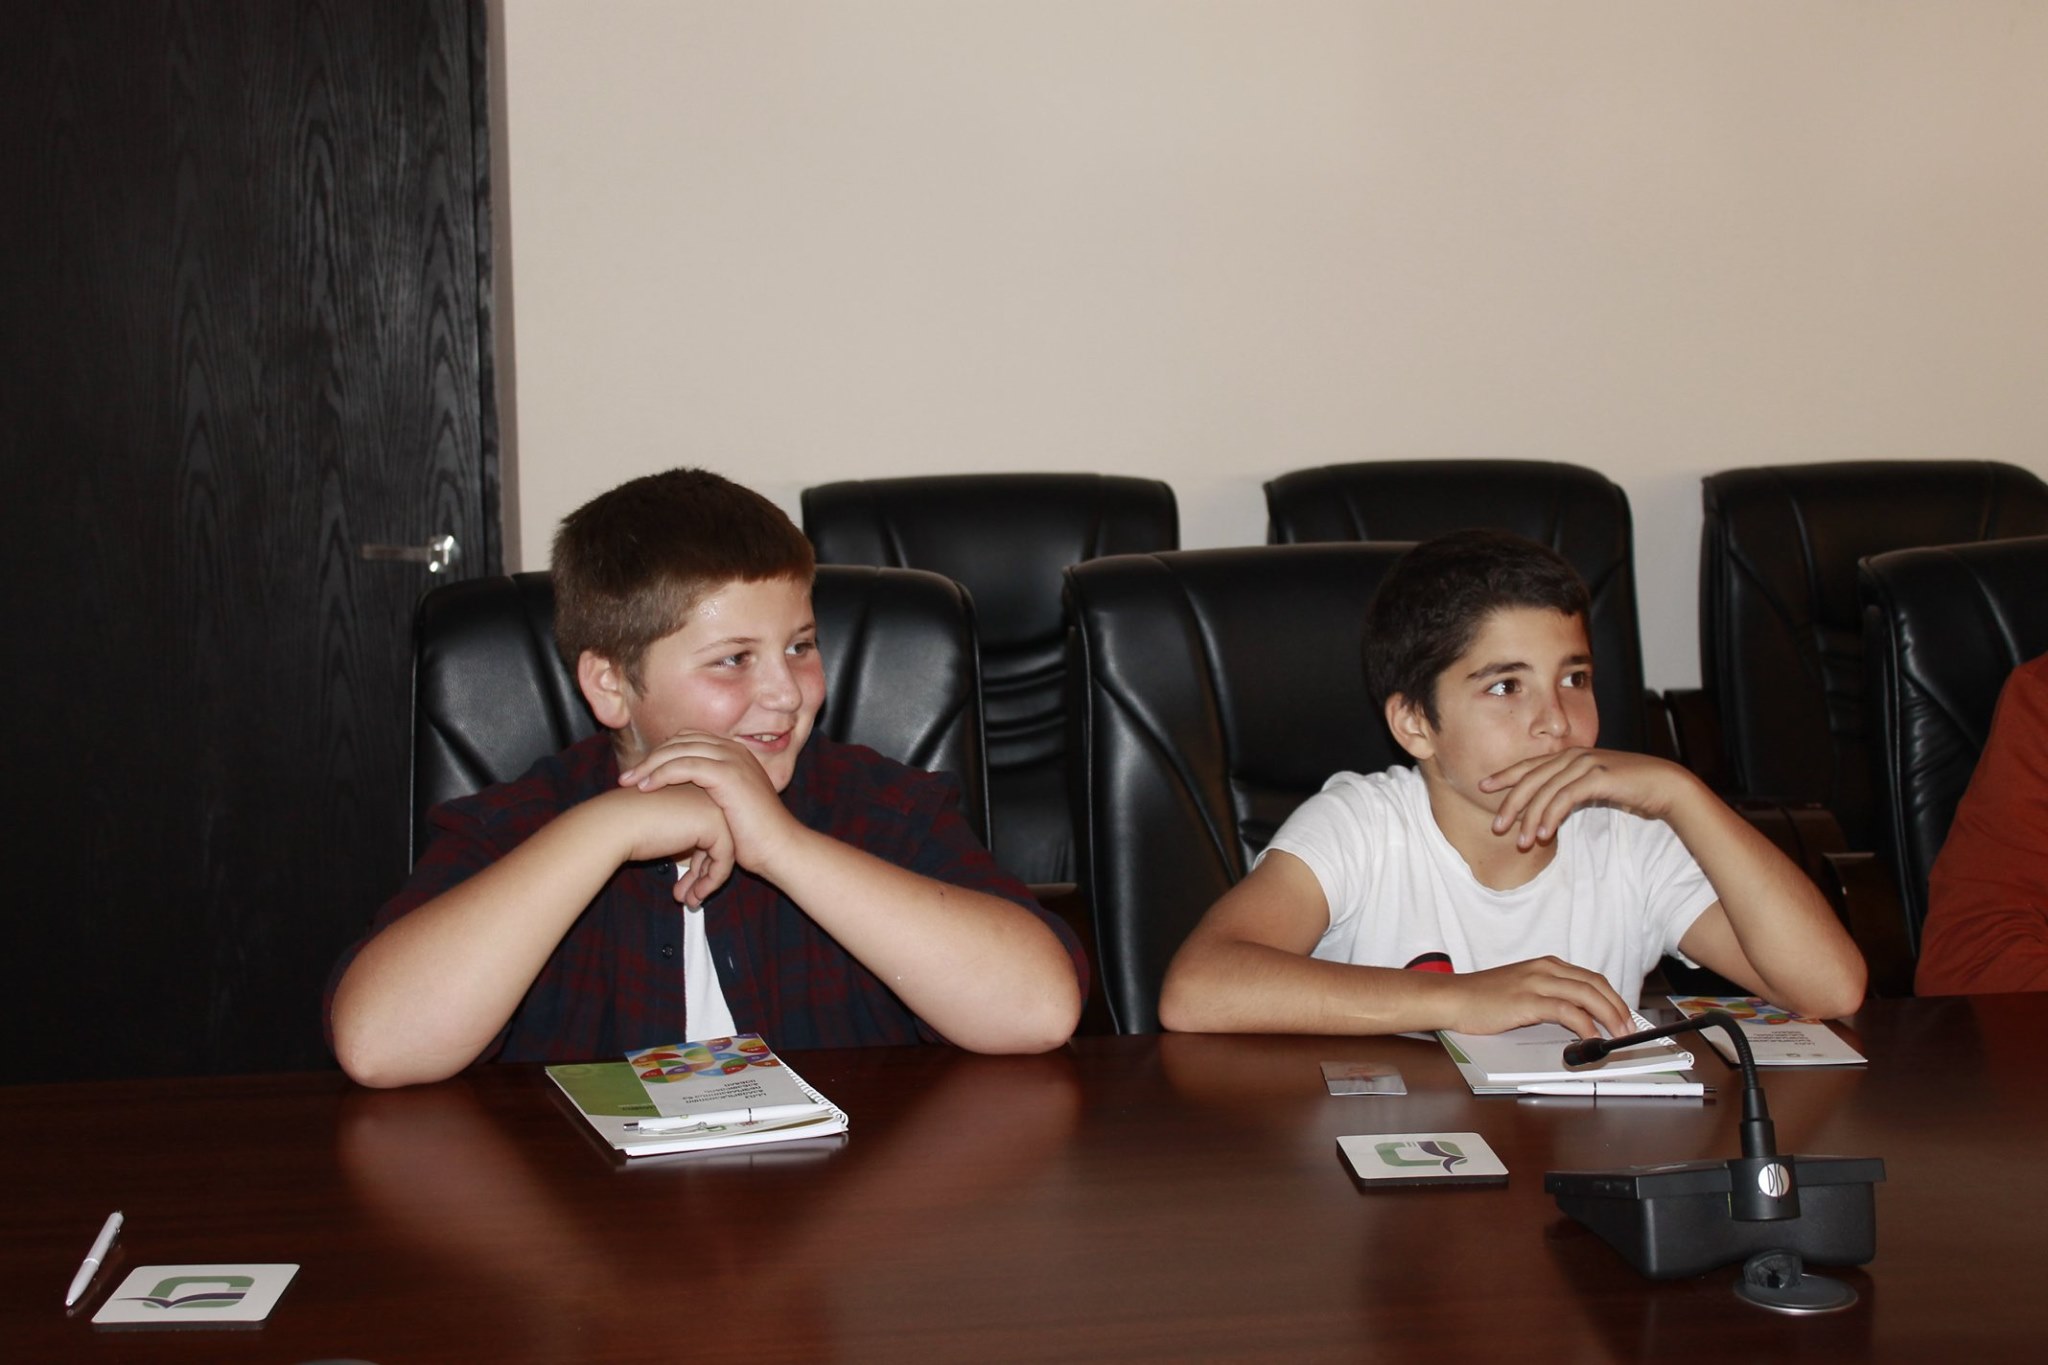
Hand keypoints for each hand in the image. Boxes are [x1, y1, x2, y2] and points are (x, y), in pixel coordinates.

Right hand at [600, 782, 735, 906]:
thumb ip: (683, 840)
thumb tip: (699, 869)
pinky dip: (712, 881)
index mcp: (695, 791)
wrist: (617, 824)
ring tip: (690, 901)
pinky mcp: (715, 823)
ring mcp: (714, 807)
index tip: (684, 885)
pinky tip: (694, 896)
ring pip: (724, 852)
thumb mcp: (663, 831)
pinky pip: (724, 859)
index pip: (706, 832)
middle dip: (703, 874)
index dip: (698, 862)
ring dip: (707, 881)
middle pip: (716, 842)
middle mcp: (708, 795)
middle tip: (689, 897)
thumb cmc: (629, 827)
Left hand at [617, 732, 799, 872]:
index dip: (662, 753)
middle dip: (650, 757)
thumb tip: (679, 798)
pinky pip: (685, 765)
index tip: (640, 773)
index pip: (688, 739)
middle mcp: (734, 750)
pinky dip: (661, 773)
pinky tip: (646, 787)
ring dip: (650, 765)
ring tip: (630, 783)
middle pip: (680, 740)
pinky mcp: (728, 774)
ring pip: (679, 750)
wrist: (780, 848)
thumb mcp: (727, 807)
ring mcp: (732, 759)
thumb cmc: (754, 836)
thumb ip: (708, 794)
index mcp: (735, 753)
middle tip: (626, 777)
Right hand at [1439, 956, 1633, 1038]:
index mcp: (1546, 965)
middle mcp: (1545, 969)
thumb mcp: (1522, 990)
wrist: (1453, 998)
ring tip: (1618, 1035)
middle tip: (1629, 1028)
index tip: (1624, 1016)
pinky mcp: (1527, 1001)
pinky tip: (1592, 1037)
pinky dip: (1584, 1025)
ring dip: (1609, 1016)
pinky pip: (1566, 1012)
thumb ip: (1549, 997)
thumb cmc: (1483, 998)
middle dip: (1618, 1007)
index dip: (1613, 998)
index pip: (1591, 979)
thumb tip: (1578, 1019)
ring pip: (1586, 995)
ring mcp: (1536, 983)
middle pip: (1595, 984)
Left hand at [1479, 747, 1695, 850]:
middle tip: (1496, 827)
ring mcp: (1585, 764)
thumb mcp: (1593, 786)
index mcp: (1569, 756)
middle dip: (1511, 804)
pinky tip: (1545, 835)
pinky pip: (1565, 798)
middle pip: (1530, 779)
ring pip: (1545, 792)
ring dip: (1531, 819)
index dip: (1505, 776)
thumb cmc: (1629, 788)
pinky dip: (1552, 817)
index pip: (1529, 765)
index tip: (1483, 787)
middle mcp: (1573, 756)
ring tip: (1521, 843)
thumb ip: (1571, 789)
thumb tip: (1548, 808)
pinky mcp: (1597, 777)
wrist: (1664, 784)